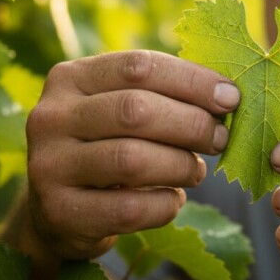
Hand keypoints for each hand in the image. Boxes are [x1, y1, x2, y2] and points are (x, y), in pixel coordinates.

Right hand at [24, 50, 239, 261]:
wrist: (57, 211)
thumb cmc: (105, 148)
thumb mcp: (119, 110)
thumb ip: (160, 95)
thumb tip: (226, 97)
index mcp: (70, 78)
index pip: (138, 67)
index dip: (192, 81)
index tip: (231, 98)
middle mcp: (51, 117)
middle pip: (135, 110)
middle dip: (191, 124)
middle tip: (220, 139)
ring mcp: (49, 166)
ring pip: (131, 159)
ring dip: (180, 165)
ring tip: (196, 170)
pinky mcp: (59, 213)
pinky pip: (129, 208)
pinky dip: (164, 205)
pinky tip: (174, 199)